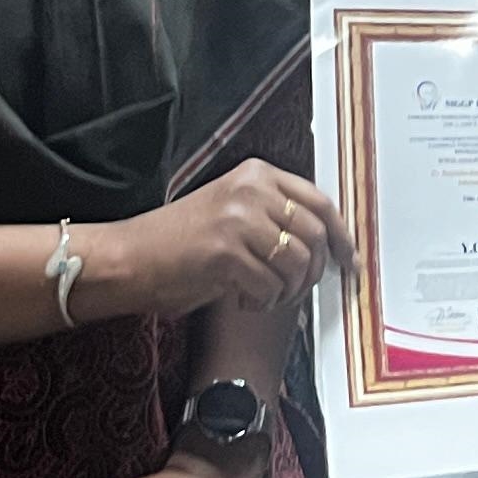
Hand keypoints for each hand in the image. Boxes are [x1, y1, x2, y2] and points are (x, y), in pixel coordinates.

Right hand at [99, 163, 344, 319]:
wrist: (129, 258)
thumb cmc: (179, 244)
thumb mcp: (232, 213)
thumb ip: (274, 218)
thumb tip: (325, 247)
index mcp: (256, 175)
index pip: (320, 202)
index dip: (341, 236)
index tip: (348, 261)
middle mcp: (251, 190)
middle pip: (315, 235)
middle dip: (313, 272)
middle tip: (296, 290)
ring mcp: (238, 218)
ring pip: (297, 263)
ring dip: (286, 291)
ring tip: (263, 295)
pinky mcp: (225, 251)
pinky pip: (270, 286)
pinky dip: (262, 301)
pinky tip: (242, 300)